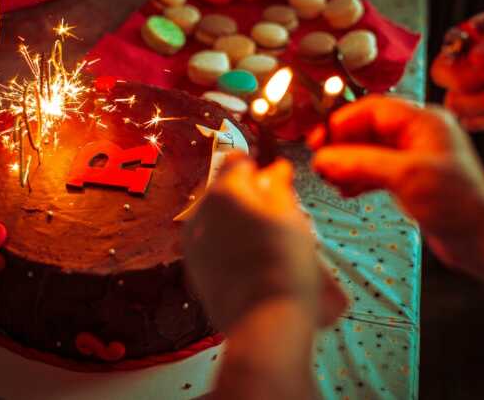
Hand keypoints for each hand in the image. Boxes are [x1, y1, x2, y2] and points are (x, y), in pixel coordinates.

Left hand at [182, 154, 346, 331]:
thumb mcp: (290, 214)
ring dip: (235, 220)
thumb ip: (278, 184)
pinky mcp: (194, 271)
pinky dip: (226, 244)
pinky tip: (249, 258)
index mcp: (224, 192)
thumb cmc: (283, 262)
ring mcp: (193, 244)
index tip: (269, 174)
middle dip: (246, 196)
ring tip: (264, 239)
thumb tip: (275, 169)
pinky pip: (210, 245)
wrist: (264, 320)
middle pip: (223, 192)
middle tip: (275, 211)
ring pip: (215, 219)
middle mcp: (200, 213)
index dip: (254, 164)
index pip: (234, 162)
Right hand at [310, 96, 483, 270]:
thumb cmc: (457, 205)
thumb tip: (323, 157)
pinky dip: (358, 179)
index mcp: (424, 121)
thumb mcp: (406, 177)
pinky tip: (345, 190)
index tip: (319, 138)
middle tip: (318, 161)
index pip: (374, 109)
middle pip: (368, 129)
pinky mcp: (411, 180)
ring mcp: (414, 158)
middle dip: (342, 145)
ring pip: (369, 152)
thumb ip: (361, 163)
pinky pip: (376, 171)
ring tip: (329, 179)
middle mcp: (419, 134)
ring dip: (347, 164)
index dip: (343, 121)